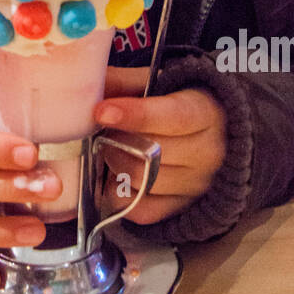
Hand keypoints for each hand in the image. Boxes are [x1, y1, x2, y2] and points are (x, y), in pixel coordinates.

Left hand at [94, 67, 227, 223]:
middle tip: (105, 128)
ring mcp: (196, 185)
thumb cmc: (171, 104)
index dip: (135, 115)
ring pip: (141, 181)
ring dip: (115, 163)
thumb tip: (84, 86)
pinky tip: (119, 175)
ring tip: (113, 147)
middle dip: (116, 138)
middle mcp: (208, 153)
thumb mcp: (153, 84)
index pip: (173, 117)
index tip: (101, 111)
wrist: (204, 136)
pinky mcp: (180, 208)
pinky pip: (138, 209)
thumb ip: (122, 84)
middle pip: (150, 153)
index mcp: (206, 112)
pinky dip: (120, 193)